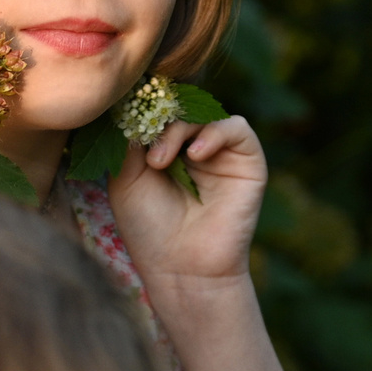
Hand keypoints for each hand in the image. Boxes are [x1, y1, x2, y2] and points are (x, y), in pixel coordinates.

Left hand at [105, 114, 267, 293]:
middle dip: (157, 120)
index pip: (158, 109)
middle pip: (180, 107)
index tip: (123, 120)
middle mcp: (196, 145)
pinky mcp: (248, 162)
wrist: (181, 269)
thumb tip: (131, 101)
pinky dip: (214, 133)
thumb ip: (129, 140)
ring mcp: (222, 153)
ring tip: (159, 162)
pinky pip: (237, 128)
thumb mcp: (126, 179)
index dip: (142, 108)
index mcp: (167, 147)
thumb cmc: (150, 229)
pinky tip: (193, 156)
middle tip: (140, 147)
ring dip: (178, 129)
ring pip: (204, 113)